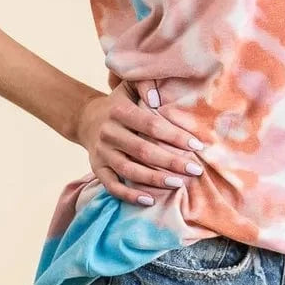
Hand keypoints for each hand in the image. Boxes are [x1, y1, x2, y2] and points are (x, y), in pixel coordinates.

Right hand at [75, 79, 205, 206]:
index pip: (151, 125)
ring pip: (129, 171)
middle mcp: (109, 132)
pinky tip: (150, 200)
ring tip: (178, 184)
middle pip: (143, 151)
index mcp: (120, 111)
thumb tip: (157, 98)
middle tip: (195, 170)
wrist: (88, 119)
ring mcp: (102, 153)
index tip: (197, 145)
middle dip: (171, 162)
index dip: (174, 136)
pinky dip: (130, 195)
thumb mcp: (129, 86)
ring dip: (155, 180)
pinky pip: (112, 186)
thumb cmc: (120, 103)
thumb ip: (145, 84)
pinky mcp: (97, 169)